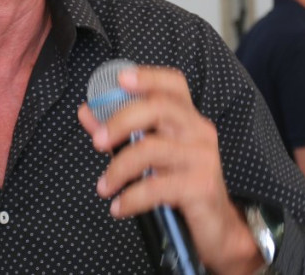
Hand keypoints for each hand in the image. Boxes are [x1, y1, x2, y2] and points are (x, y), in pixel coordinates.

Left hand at [77, 66, 258, 273]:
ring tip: (104, 187)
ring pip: (152, 149)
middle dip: (120, 121)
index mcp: (188, 118)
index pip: (173, 84)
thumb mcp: (149, 155)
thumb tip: (87, 111)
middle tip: (97, 142)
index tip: (120, 79)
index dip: (148, 77)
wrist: (218, 228)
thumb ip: (119, 132)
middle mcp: (199, 131)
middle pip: (159, 108)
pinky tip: (118, 207)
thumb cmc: (180, 184)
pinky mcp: (202, 186)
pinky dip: (131, 198)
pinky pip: (157, 187)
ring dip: (119, 169)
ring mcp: (202, 158)